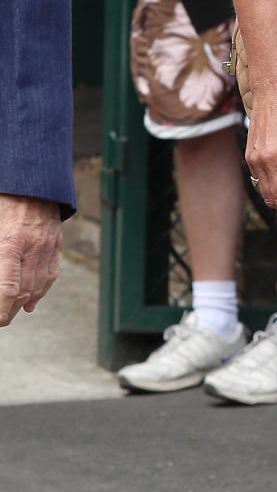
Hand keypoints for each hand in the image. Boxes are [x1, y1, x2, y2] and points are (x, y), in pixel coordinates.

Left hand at [0, 194, 61, 324]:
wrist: (29, 173)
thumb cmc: (3, 198)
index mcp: (10, 242)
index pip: (8, 289)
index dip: (1, 310)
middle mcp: (32, 247)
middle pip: (23, 292)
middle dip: (8, 310)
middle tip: (0, 318)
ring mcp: (47, 245)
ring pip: (37, 286)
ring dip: (22, 304)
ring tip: (9, 313)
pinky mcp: (55, 241)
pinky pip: (49, 274)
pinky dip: (40, 291)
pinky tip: (30, 302)